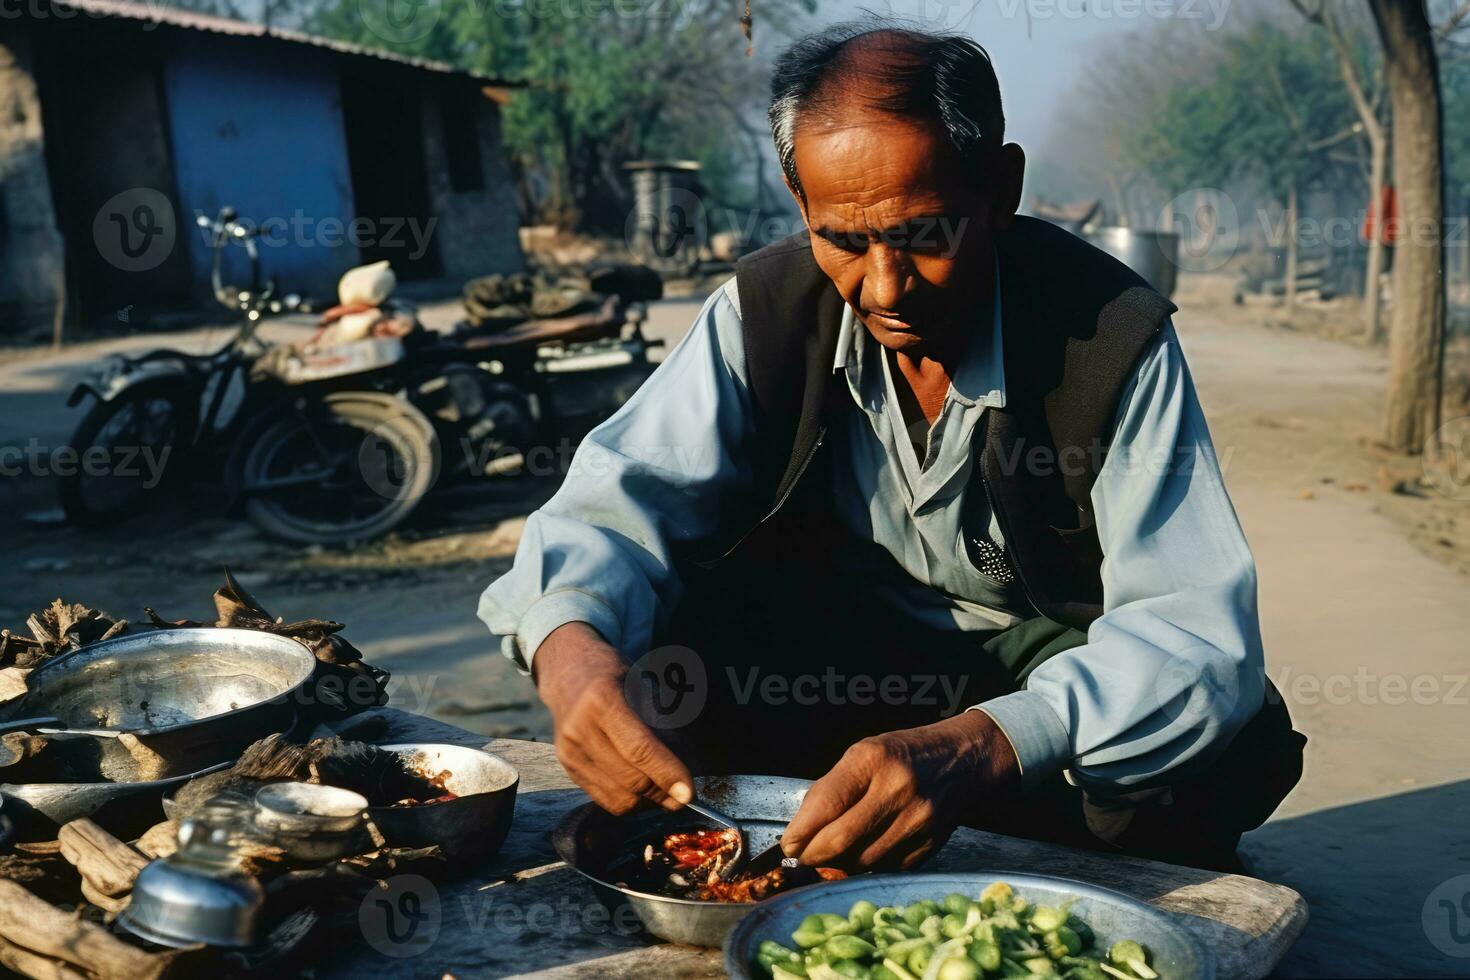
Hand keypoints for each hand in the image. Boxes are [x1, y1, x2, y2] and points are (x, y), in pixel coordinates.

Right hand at [534, 621, 693, 814]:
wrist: (569, 671)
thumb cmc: (616, 675)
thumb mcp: (645, 686)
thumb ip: (665, 724)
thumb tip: (688, 767)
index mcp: (602, 699)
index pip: (639, 749)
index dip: (666, 774)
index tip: (688, 793)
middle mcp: (579, 728)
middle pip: (630, 778)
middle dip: (663, 793)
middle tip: (685, 795)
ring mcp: (569, 751)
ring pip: (619, 797)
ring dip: (649, 801)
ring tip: (665, 792)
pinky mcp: (567, 768)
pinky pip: (606, 800)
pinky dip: (631, 802)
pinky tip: (644, 791)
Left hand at [780, 711, 1018, 870]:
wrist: (964, 758)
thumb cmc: (904, 753)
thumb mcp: (864, 753)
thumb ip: (833, 788)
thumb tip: (801, 830)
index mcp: (873, 759)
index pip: (825, 804)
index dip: (799, 832)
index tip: (787, 844)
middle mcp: (897, 788)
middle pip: (839, 840)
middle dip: (812, 855)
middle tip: (802, 857)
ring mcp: (918, 819)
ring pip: (861, 861)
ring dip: (838, 864)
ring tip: (831, 854)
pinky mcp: (931, 844)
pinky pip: (886, 867)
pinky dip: (867, 866)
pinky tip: (862, 853)